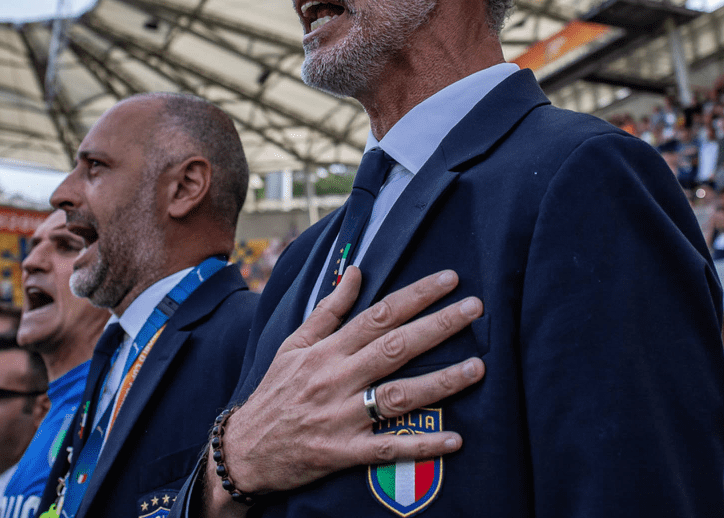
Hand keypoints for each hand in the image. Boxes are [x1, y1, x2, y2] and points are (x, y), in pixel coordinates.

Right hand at [205, 267, 483, 511]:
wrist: (245, 448)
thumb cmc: (275, 392)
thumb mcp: (293, 344)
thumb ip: (329, 310)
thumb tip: (355, 271)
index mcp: (326, 350)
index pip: (378, 315)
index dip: (416, 296)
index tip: (449, 280)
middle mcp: (336, 378)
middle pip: (395, 348)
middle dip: (438, 326)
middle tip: (476, 309)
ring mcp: (342, 417)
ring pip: (398, 396)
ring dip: (441, 382)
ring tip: (478, 368)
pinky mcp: (344, 452)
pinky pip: (388, 449)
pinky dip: (421, 446)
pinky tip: (454, 439)